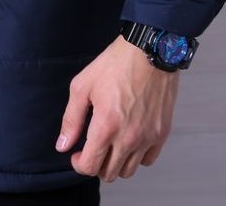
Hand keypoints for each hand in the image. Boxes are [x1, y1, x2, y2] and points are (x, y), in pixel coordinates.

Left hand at [56, 35, 179, 181]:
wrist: (149, 51)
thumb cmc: (115, 64)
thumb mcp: (82, 86)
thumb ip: (71, 119)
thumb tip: (63, 145)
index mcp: (106, 127)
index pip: (89, 166)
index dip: (78, 163)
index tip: (77, 153)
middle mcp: (128, 138)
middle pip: (109, 173)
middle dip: (96, 164)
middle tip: (93, 148)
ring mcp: (147, 137)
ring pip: (129, 171)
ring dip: (116, 163)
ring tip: (111, 145)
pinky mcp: (162, 133)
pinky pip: (148, 160)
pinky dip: (137, 157)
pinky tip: (129, 141)